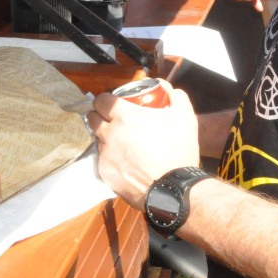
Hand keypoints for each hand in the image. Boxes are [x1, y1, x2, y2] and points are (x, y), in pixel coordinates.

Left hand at [86, 83, 199, 207]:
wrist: (174, 190)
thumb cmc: (179, 151)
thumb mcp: (185, 118)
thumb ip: (176, 97)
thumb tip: (167, 87)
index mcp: (124, 117)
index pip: (101, 100)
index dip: (106, 100)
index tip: (114, 105)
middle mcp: (110, 134)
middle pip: (92, 118)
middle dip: (100, 116)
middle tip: (114, 121)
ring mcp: (105, 154)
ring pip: (97, 140)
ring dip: (106, 138)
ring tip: (122, 143)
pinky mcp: (105, 173)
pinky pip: (103, 160)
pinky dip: (111, 159)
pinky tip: (126, 163)